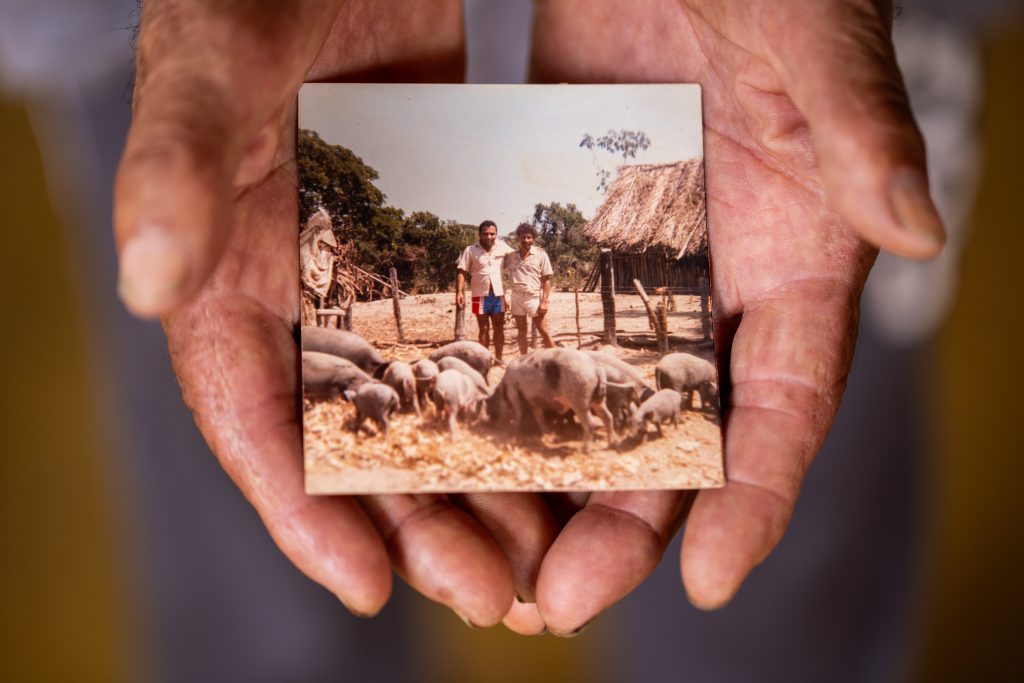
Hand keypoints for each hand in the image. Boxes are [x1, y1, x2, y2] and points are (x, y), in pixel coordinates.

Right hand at [114, 0, 559, 626]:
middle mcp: (297, 300)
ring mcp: (368, 284)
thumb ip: (176, 166)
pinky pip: (471, 346)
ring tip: (540, 551)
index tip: (370, 586)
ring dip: (476, 484)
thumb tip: (149, 284)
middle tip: (489, 591)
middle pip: (352, 440)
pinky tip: (560, 443)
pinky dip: (507, 400)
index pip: (253, 420)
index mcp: (226, 279)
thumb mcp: (210, 66)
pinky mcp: (432, 254)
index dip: (301, 513)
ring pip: (422, 409)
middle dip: (416, 523)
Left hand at [525, 0, 943, 634]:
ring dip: (551, 477)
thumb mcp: (812, 37)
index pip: (785, 402)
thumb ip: (856, 127)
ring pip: (597, 398)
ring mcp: (639, 265)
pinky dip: (503, 388)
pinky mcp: (570, 234)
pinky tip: (457, 438)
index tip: (707, 579)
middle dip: (626, 521)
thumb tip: (912, 230)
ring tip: (495, 551)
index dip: (756, 496)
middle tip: (561, 598)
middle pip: (677, 430)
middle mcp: (717, 280)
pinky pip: (537, 330)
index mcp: (794, 253)